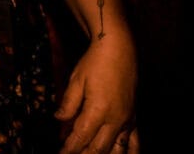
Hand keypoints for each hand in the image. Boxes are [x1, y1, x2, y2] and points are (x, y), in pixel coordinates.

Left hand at [56, 35, 138, 153]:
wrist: (118, 49)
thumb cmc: (94, 63)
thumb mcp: (76, 80)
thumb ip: (68, 104)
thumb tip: (59, 119)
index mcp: (98, 111)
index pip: (80, 137)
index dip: (69, 149)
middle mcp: (115, 119)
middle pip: (98, 148)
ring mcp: (127, 120)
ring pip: (118, 150)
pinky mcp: (134, 117)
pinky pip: (135, 142)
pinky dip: (129, 153)